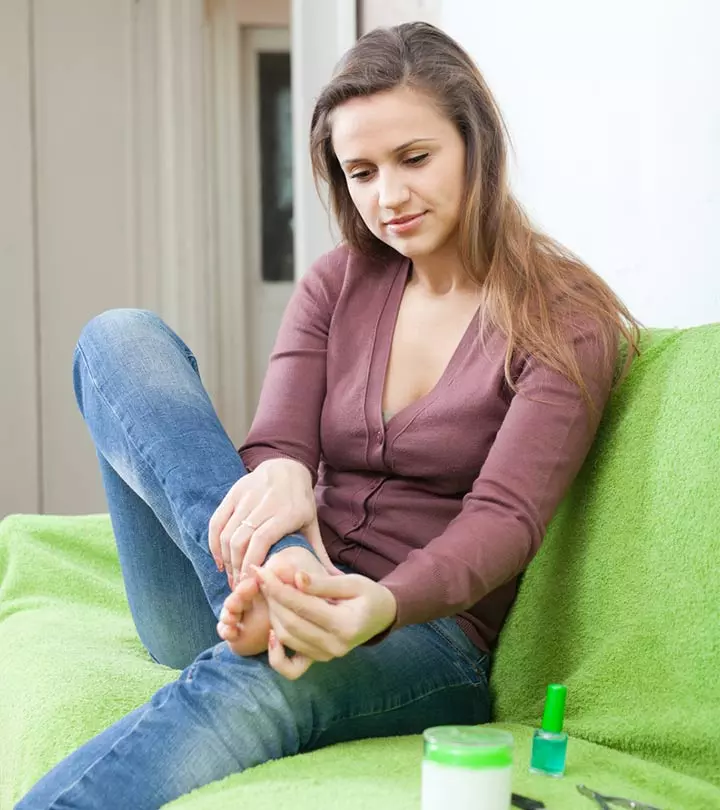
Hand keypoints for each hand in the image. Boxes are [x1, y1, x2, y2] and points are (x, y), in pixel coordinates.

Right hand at [208, 458, 337, 586]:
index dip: (252, 563)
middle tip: (241, 588)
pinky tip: (220, 561)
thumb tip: (335, 579)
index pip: (261, 540)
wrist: (287, 466)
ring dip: (226, 559)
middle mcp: (265, 502)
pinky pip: (217, 522)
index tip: (251, 584)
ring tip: (232, 578)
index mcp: (287, 511)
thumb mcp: (312, 525)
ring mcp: (246, 496)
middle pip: (241, 540)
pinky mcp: (233, 493)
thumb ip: (320, 554)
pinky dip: (214, 544)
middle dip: (238, 568)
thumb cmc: (301, 502)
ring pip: (227, 533)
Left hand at [253, 566, 397, 679]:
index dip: (278, 586)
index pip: (302, 605)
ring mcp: (327, 656)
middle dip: (271, 598)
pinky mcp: (319, 660)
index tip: (261, 570)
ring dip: (272, 614)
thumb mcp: (352, 582)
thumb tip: (295, 577)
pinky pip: (291, 667)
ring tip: (268, 592)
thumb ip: (322, 583)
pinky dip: (276, 653)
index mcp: (345, 625)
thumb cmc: (368, 594)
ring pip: (287, 638)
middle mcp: (335, 646)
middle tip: (261, 577)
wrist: (381, 616)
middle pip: (290, 623)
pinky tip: (271, 632)